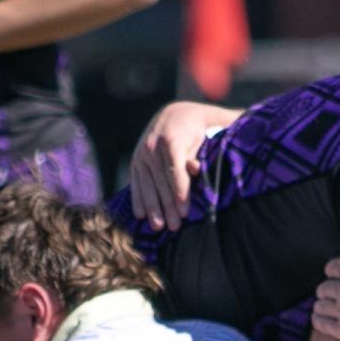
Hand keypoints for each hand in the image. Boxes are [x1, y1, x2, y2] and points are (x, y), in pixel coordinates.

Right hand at [129, 102, 219, 230]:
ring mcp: (142, 154)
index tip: (184, 211)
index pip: (175, 170)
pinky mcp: (136, 160)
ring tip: (159, 227)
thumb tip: (195, 169)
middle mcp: (153, 147)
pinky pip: (136, 182)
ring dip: (153, 208)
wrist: (174, 113)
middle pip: (161, 182)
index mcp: (171, 140)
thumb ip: (200, 152)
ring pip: (147, 185)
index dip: (180, 192)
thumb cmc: (197, 128)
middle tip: (175, 227)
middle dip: (168, 206)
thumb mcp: (203, 136)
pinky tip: (140, 215)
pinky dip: (138, 198)